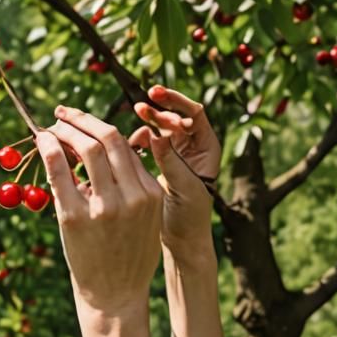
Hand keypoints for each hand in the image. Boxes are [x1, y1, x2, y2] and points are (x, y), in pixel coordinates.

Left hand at [35, 107, 163, 317]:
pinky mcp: (75, 219)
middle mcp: (132, 197)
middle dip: (81, 118)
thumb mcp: (146, 218)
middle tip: (62, 112)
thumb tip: (106, 149)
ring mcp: (104, 207)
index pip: (125, 145)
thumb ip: (133, 185)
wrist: (115, 296)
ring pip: (86, 149)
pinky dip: (48, 149)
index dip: (98, 126)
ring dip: (64, 129)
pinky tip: (41, 141)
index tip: (81, 120)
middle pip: (107, 138)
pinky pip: (59, 172)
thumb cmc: (128, 256)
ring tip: (50, 125)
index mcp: (151, 193)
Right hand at [124, 85, 219, 263]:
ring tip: (131, 125)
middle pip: (176, 116)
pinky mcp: (161, 163)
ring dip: (146, 122)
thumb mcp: (183, 188)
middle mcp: (194, 147)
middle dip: (158, 109)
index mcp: (208, 148)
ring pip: (160, 128)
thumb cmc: (190, 218)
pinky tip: (128, 145)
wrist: (182, 240)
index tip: (156, 97)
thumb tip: (155, 135)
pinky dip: (138, 140)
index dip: (176, 102)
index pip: (195, 114)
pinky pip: (149, 142)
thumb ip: (170, 162)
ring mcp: (177, 154)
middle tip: (140, 105)